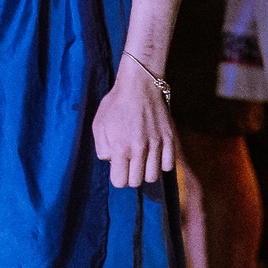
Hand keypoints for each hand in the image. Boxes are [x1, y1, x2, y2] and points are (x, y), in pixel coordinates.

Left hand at [91, 58, 177, 188]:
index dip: (117, 178)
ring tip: (142, 159)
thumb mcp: (98, 125)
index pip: (120, 182)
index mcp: (120, 147)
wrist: (139, 86)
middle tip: (129, 164)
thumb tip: (112, 162)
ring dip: (146, 171)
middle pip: (137, 182)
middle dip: (131, 176)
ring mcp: (157, 145)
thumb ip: (102, 148)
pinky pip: (169, 165)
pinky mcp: (169, 139)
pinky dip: (162, 164)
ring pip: (153, 176)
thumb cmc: (115, 104)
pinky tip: (155, 155)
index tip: (118, 169)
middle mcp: (139, 149)